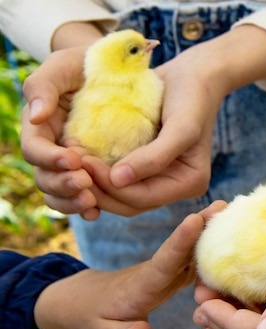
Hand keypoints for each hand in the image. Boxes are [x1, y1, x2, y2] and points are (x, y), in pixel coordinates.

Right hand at [20, 46, 101, 218]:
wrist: (114, 72)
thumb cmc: (85, 64)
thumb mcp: (64, 64)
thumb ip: (44, 85)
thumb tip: (36, 115)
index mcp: (40, 126)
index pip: (35, 150)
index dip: (50, 159)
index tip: (74, 160)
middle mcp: (51, 148)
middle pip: (44, 177)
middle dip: (62, 185)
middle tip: (85, 186)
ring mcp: (69, 163)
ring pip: (58, 193)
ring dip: (71, 202)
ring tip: (91, 205)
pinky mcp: (89, 171)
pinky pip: (80, 195)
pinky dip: (84, 207)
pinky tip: (97, 212)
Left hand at [34, 200, 226, 328]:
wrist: (88, 302)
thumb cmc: (97, 321)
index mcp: (144, 284)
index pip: (164, 261)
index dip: (180, 241)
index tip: (194, 219)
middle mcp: (159, 270)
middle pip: (185, 246)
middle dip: (205, 225)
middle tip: (226, 205)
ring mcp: (169, 269)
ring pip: (194, 248)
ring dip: (213, 230)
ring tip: (236, 211)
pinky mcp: (176, 271)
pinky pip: (197, 257)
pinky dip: (214, 245)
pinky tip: (232, 234)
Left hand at [83, 24, 265, 216]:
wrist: (195, 74)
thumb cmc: (192, 97)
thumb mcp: (181, 126)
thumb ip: (155, 157)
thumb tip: (119, 180)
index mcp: (190, 183)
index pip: (143, 198)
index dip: (112, 187)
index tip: (85, 162)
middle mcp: (175, 186)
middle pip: (130, 203)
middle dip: (100, 190)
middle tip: (72, 164)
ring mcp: (161, 177)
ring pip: (121, 195)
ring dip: (96, 183)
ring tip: (73, 160)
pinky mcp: (146, 165)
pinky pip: (119, 178)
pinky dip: (100, 171)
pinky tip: (82, 155)